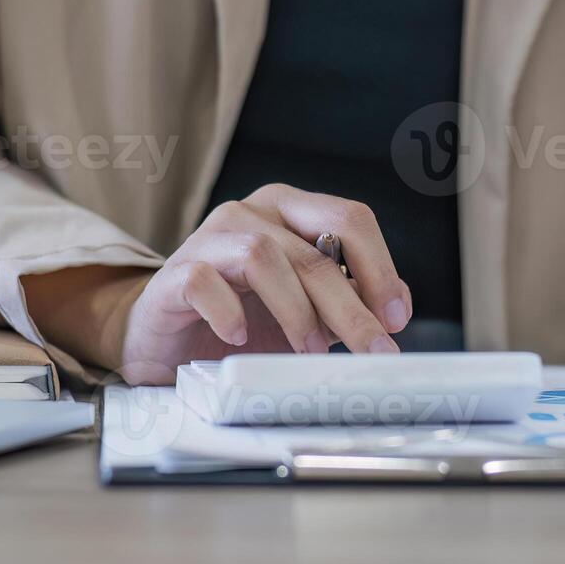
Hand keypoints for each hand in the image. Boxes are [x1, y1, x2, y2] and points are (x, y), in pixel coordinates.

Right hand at [116, 184, 411, 384]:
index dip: (380, 267)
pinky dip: (228, 311)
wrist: (168, 341)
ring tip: (310, 351)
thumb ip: (348, 301)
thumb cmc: (242, 320)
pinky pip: (206, 281)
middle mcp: (251, 214)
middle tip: (372, 349)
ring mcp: (210, 239)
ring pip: (265, 257)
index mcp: (290, 212)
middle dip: (351, 306)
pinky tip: (239, 338)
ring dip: (297, 311)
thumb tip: (395, 307)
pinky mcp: (175, 273)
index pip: (349, 218)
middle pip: (314, 249)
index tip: (395, 319)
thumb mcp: (307, 312)